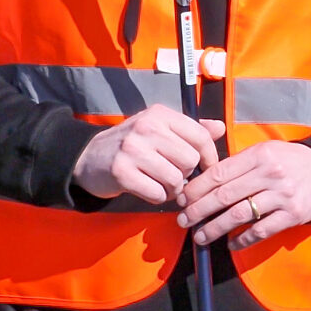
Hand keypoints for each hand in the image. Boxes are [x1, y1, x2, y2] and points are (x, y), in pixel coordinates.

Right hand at [72, 105, 225, 205]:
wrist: (89, 158)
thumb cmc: (133, 144)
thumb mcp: (161, 129)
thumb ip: (191, 130)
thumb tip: (220, 128)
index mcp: (160, 114)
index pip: (200, 136)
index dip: (210, 157)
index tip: (208, 168)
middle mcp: (146, 127)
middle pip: (189, 160)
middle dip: (187, 174)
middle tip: (175, 175)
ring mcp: (132, 149)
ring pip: (175, 179)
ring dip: (173, 188)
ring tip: (162, 183)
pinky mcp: (121, 172)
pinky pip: (157, 193)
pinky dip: (158, 196)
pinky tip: (148, 188)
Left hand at [177, 141, 310, 249]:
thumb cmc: (289, 161)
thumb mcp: (265, 151)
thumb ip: (238, 163)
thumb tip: (203, 181)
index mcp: (260, 155)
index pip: (219, 173)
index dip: (196, 188)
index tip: (182, 199)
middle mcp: (270, 174)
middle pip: (225, 196)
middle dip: (198, 210)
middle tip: (183, 220)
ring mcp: (282, 196)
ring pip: (239, 216)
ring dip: (215, 228)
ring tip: (200, 236)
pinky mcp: (292, 215)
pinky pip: (261, 231)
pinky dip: (242, 239)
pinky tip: (230, 243)